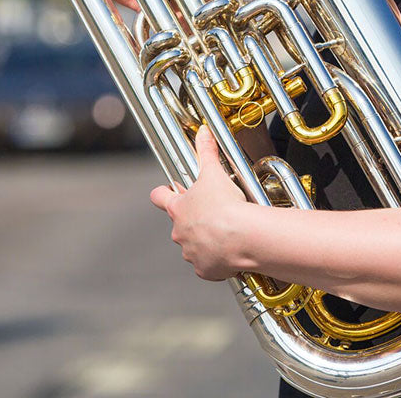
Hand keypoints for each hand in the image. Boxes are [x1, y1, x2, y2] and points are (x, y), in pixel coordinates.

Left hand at [150, 125, 247, 280]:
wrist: (241, 236)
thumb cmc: (224, 204)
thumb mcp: (214, 173)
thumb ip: (206, 151)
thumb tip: (203, 131)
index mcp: (177, 209)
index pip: (159, 197)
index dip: (162, 192)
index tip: (168, 190)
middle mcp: (179, 232)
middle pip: (179, 224)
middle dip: (193, 220)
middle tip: (212, 214)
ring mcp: (190, 252)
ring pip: (194, 245)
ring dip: (205, 240)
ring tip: (225, 234)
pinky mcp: (205, 269)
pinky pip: (208, 265)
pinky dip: (216, 260)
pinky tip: (229, 252)